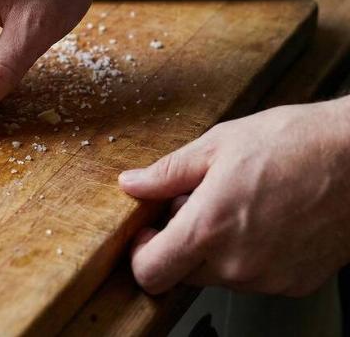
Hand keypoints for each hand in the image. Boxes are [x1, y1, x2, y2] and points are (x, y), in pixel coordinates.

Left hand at [119, 97, 349, 295]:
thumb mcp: (217, 144)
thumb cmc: (296, 144)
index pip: (150, 272)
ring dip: (214, 249)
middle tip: (198, 204)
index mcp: (209, 228)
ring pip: (217, 276)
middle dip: (179, 243)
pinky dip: (248, 255)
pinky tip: (263, 220)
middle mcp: (237, 263)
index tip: (149, 231)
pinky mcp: (295, 283)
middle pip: (182, 274)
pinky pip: (254, 278)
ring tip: (237, 206)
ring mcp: (269, 279)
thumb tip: (132, 184)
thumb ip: (167, 173)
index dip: (141, 252)